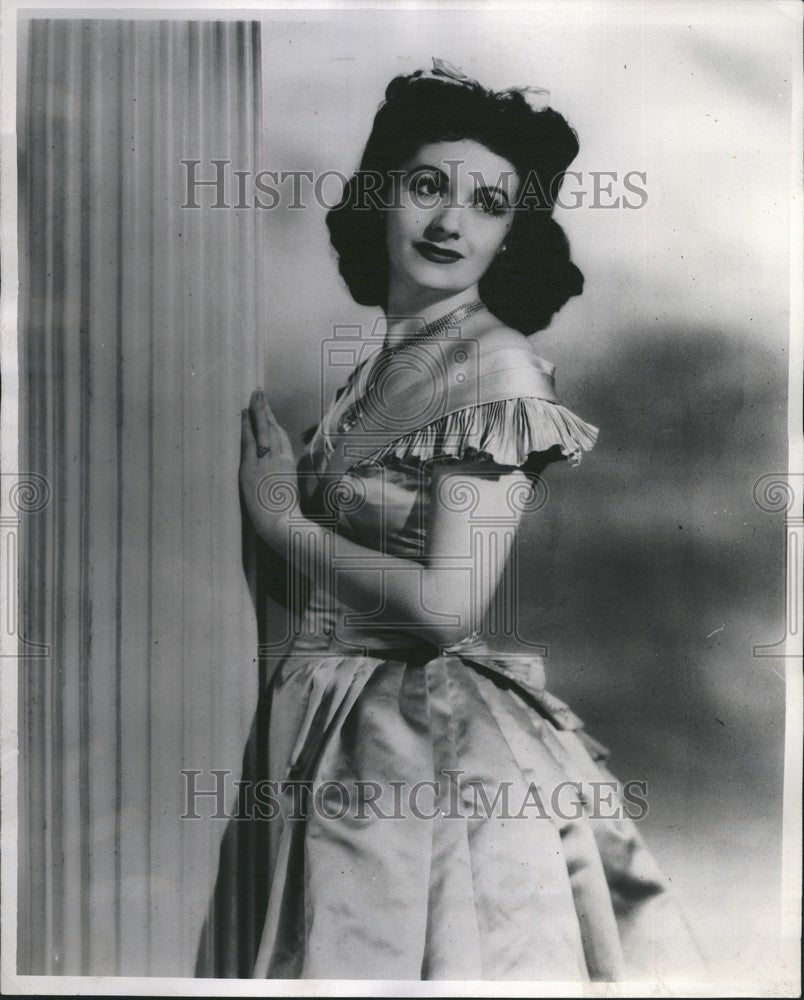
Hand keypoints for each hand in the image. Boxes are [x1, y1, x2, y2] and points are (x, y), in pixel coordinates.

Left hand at [239, 388, 300, 546]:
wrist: (282, 523)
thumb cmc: (287, 514)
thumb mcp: (291, 491)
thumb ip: (284, 476)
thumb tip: (279, 473)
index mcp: (289, 463)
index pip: (281, 437)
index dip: (274, 422)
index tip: (269, 413)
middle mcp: (279, 458)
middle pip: (272, 428)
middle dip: (265, 410)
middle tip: (259, 393)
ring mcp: (265, 461)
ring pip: (262, 430)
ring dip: (257, 411)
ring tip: (252, 397)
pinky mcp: (250, 468)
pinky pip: (248, 441)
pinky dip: (247, 425)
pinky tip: (244, 414)